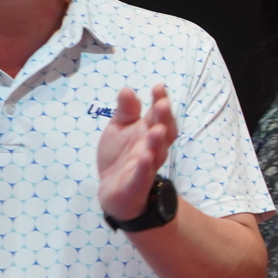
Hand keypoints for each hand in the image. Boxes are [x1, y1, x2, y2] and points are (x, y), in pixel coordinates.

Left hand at [97, 85, 174, 221]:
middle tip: (162, 104)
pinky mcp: (137, 183)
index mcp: (149, 131)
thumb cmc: (120, 156)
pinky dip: (144, 167)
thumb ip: (125, 111)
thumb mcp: (118, 128)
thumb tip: (127, 90)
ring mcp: (147, 166)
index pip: (158, 115)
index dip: (160, 101)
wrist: (112, 190)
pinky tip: (144, 158)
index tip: (158, 87)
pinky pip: (142, 175)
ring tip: (156, 130)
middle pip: (164, 132)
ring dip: (158, 142)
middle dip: (164, 119)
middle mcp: (153, 147)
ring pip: (157, 153)